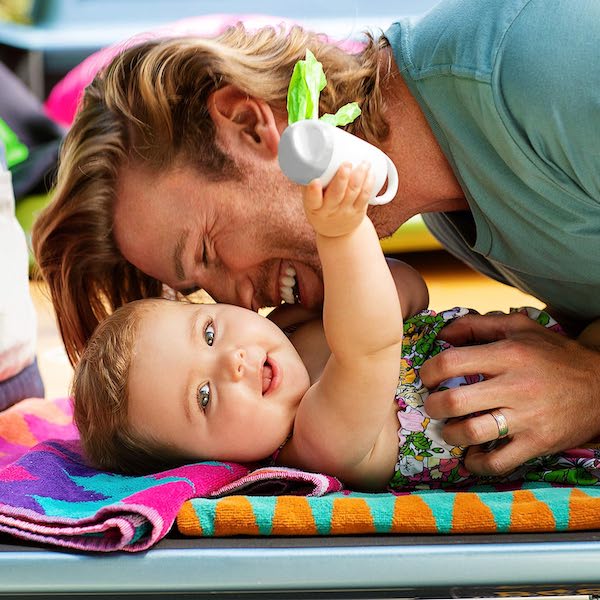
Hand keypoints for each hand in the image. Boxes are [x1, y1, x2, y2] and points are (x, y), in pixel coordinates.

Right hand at [303, 162, 374, 237]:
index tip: (315, 181)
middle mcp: (330, 211)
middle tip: (346, 163)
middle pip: (336, 194)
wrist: (336, 232)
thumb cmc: (321, 209)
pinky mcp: (358, 211)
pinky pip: (365, 196)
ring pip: (354, 193)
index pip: (312, 200)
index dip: (313, 192)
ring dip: (360, 176)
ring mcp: (345, 211)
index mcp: (314, 208)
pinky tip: (371, 173)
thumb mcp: (310, 200)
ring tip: (364, 162)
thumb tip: (308, 152)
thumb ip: (308, 181)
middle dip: (342, 178)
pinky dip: (369, 183)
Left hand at [419, 312, 599, 475]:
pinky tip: (470, 454)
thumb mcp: (520, 327)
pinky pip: (499, 462)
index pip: (451, 363)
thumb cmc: (554, 354)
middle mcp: (515, 386)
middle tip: (433, 405)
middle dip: (432, 406)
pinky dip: (477, 463)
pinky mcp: (537, 443)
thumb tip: (444, 333)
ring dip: (449, 434)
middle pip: (455, 401)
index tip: (427, 378)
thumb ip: (478, 324)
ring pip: (472, 433)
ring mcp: (527, 418)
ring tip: (448, 428)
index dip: (428, 372)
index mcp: (508, 354)